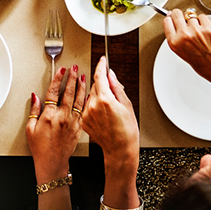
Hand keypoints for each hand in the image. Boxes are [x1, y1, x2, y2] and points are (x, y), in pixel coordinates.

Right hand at [27, 65, 86, 183]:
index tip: (61, 70)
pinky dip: (86, 101)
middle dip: (72, 78)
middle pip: (68, 93)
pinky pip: (83, 111)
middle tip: (74, 68)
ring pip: (78, 100)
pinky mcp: (78, 128)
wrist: (52, 163)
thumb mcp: (30, 129)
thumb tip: (35, 97)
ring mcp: (72, 122)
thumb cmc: (40, 148)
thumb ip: (33, 111)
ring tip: (83, 77)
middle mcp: (62, 117)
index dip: (58, 79)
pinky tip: (88, 94)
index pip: (54, 92)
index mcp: (49, 116)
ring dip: (81, 87)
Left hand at [80, 57, 137, 172]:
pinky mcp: (83, 121)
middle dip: (102, 85)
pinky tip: (103, 116)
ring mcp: (86, 114)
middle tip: (113, 95)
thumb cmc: (127, 131)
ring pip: (90, 96)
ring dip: (97, 97)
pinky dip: (93, 107)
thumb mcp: (126, 105)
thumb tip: (111, 74)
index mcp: (105, 99)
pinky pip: (87, 107)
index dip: (101, 65)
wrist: (120, 149)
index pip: (99, 75)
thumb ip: (116, 87)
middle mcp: (93, 105)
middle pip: (95, 86)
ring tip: (109, 110)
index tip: (102, 60)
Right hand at [163, 9, 210, 97]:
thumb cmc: (204, 65)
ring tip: (200, 33)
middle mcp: (184, 35)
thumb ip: (178, 39)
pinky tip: (206, 31)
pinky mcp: (208, 28)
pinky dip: (204, 21)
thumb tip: (176, 26)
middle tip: (184, 19)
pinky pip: (202, 17)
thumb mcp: (183, 54)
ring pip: (191, 16)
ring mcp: (196, 31)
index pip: (167, 22)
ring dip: (195, 22)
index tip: (172, 17)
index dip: (171, 18)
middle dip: (180, 15)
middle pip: (177, 14)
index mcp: (175, 43)